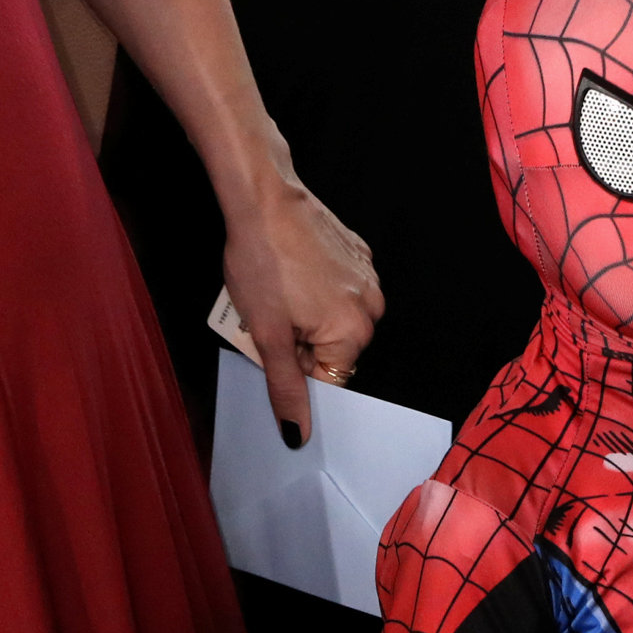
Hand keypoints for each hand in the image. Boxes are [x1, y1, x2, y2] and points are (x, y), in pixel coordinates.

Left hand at [219, 169, 380, 444]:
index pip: (328, 379)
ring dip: (306, 316)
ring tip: (279, 289)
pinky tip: (292, 270)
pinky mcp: (359, 254)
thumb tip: (297, 436)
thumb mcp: (266, 335)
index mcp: (353, 334)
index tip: (273, 341)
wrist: (263, 197)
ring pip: (335, 320)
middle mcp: (371, 309)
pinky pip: (338, 289)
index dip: (294, 366)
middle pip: (334, 350)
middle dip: (301, 342)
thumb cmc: (262, 263)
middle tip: (271, 315)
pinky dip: (316, 289)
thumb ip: (285, 388)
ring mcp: (369, 279)